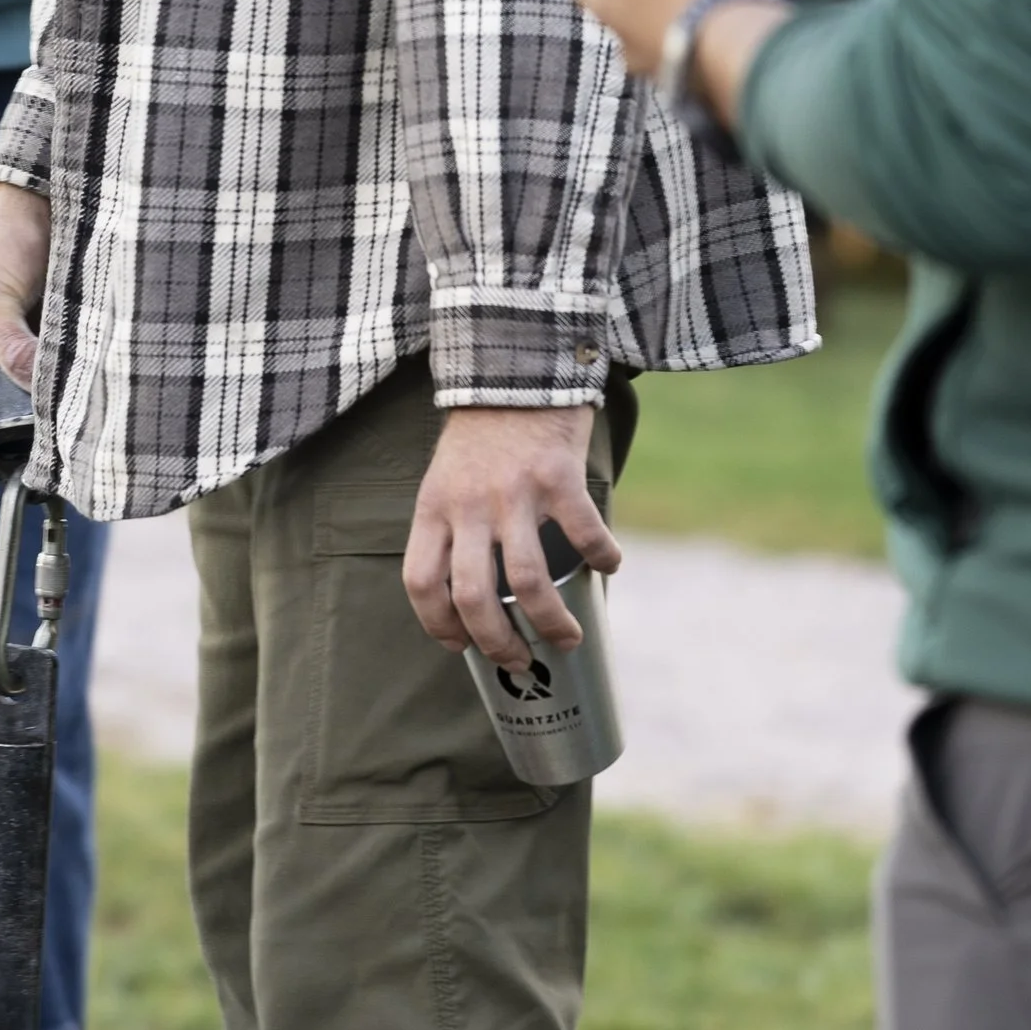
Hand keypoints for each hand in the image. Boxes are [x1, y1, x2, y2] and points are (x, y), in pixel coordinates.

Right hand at [0, 183, 51, 431]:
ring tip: (54, 412)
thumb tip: (36, 392)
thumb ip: (9, 346)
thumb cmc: (4, 241)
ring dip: (32, 406)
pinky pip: (50, 377)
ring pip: (16, 394)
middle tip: (20, 428)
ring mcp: (14, 346)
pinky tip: (77, 392)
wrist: (52, 203)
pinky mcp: (48, 342)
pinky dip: (60, 388)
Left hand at [406, 405, 620, 664]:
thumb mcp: (446, 479)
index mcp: (434, 508)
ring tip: (569, 639)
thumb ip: (452, 528)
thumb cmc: (482, 434)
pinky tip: (609, 567)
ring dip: (552, 623)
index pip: (421, 582)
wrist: (515, 367)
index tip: (460, 646)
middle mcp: (468, 506)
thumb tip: (473, 598)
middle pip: (473, 596)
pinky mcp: (557, 476)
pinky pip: (583, 535)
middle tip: (520, 662)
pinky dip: (601, 558)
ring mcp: (513, 493)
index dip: (438, 625)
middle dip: (497, 642)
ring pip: (528, 581)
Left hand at [571, 0, 773, 89]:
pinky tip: (734, 17)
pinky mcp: (702, 87)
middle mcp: (627, 42)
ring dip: (680, 12)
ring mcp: (665, 70)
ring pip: (663, 33)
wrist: (751, 54)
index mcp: (608, 2)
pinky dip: (710, 36)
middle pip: (625, 6)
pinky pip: (698, 56)